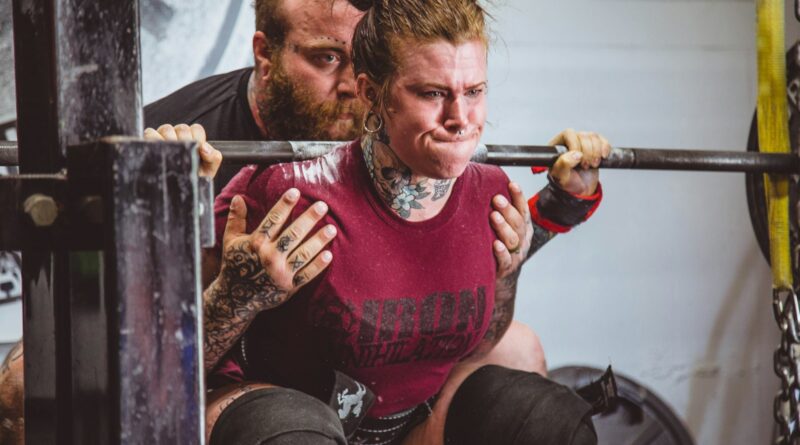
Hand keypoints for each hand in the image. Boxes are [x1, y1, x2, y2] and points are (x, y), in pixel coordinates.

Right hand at [144, 123, 222, 177]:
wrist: (180, 189)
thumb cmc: (193, 176)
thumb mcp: (208, 169)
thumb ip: (213, 157)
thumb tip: (205, 148)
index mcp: (193, 137)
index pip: (196, 128)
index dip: (198, 138)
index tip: (198, 150)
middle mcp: (178, 134)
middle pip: (181, 128)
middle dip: (185, 141)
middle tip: (185, 155)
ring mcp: (163, 136)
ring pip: (166, 129)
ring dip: (171, 141)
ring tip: (173, 156)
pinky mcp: (149, 140)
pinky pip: (150, 133)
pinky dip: (154, 140)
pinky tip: (160, 152)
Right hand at [216, 189, 336, 310]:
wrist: (236, 298)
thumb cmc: (235, 265)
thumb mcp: (231, 241)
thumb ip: (236, 219)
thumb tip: (238, 197)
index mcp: (256, 243)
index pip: (273, 220)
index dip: (285, 205)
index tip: (296, 192)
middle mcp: (270, 257)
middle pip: (293, 234)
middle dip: (309, 219)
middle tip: (323, 206)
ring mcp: (281, 273)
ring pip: (304, 253)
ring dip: (319, 240)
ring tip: (332, 228)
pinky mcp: (289, 286)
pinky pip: (307, 274)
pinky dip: (318, 265)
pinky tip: (329, 254)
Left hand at [491, 182, 532, 278]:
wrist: (501, 273)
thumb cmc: (498, 243)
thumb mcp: (503, 226)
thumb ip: (498, 211)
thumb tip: (482, 185)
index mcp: (523, 226)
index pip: (523, 209)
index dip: (519, 197)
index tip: (512, 184)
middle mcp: (522, 239)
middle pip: (518, 223)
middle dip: (508, 209)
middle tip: (496, 199)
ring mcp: (516, 254)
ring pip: (513, 239)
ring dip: (503, 227)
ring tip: (494, 216)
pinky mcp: (506, 268)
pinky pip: (506, 260)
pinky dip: (501, 252)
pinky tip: (495, 244)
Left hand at [548, 129, 609, 195]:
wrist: (580, 189)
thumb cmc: (568, 182)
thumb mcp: (561, 177)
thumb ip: (564, 165)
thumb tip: (576, 154)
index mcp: (557, 146)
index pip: (568, 134)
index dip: (576, 145)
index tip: (578, 161)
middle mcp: (570, 141)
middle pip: (583, 135)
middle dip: (588, 152)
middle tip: (586, 166)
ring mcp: (583, 142)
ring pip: (594, 137)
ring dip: (596, 152)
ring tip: (592, 165)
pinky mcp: (595, 146)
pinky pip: (603, 140)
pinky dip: (605, 148)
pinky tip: (602, 158)